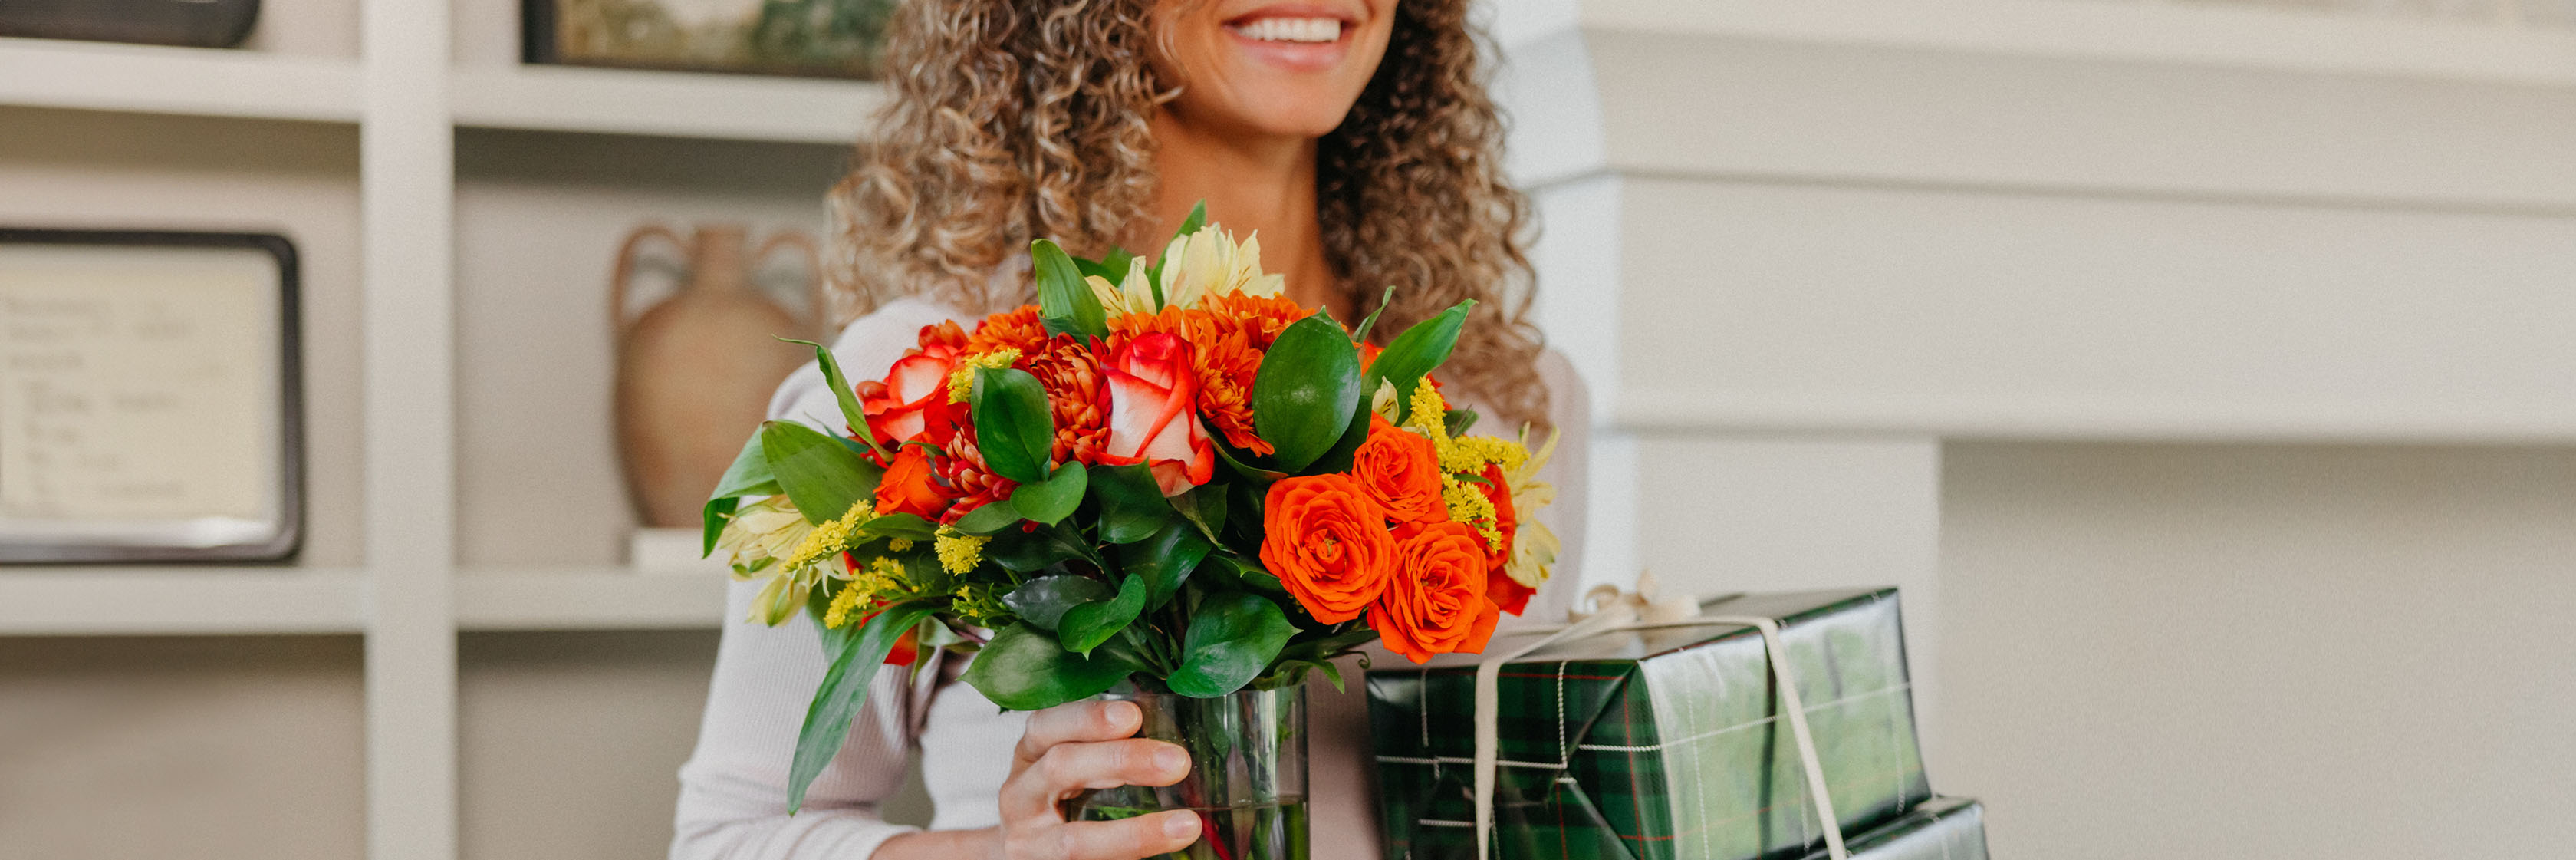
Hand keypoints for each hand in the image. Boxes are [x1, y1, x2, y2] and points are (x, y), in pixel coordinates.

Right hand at [876, 699, 1199, 859]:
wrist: (1021, 854)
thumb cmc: (1057, 798)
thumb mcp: (1068, 763)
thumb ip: (1105, 747)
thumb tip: (1177, 731)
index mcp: (1029, 754)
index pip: (1046, 725)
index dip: (1088, 718)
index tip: (1133, 716)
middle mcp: (1019, 796)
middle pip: (1060, 769)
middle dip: (1120, 761)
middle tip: (1177, 763)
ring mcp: (1028, 842)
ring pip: (1073, 841)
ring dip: (1134, 833)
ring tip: (1186, 825)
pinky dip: (1126, 858)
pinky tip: (1164, 848)